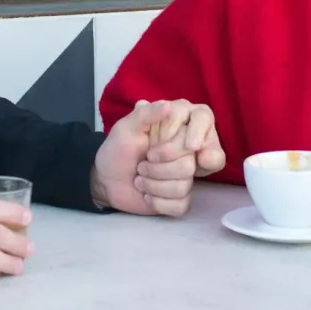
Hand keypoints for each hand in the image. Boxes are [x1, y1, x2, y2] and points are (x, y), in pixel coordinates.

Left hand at [93, 99, 225, 216]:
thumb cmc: (118, 148)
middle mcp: (188, 150)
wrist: (106, 180)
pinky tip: (147, 196)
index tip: (189, 145)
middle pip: (190, 164)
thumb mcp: (126, 127)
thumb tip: (168, 105)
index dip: (196, 135)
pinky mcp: (181, 197)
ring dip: (154, 185)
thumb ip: (145, 114)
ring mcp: (186, 175)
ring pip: (185, 186)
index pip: (204, 123)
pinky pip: (181, 204)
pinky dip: (159, 203)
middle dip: (159, 168)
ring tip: (139, 179)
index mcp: (179, 126)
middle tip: (142, 164)